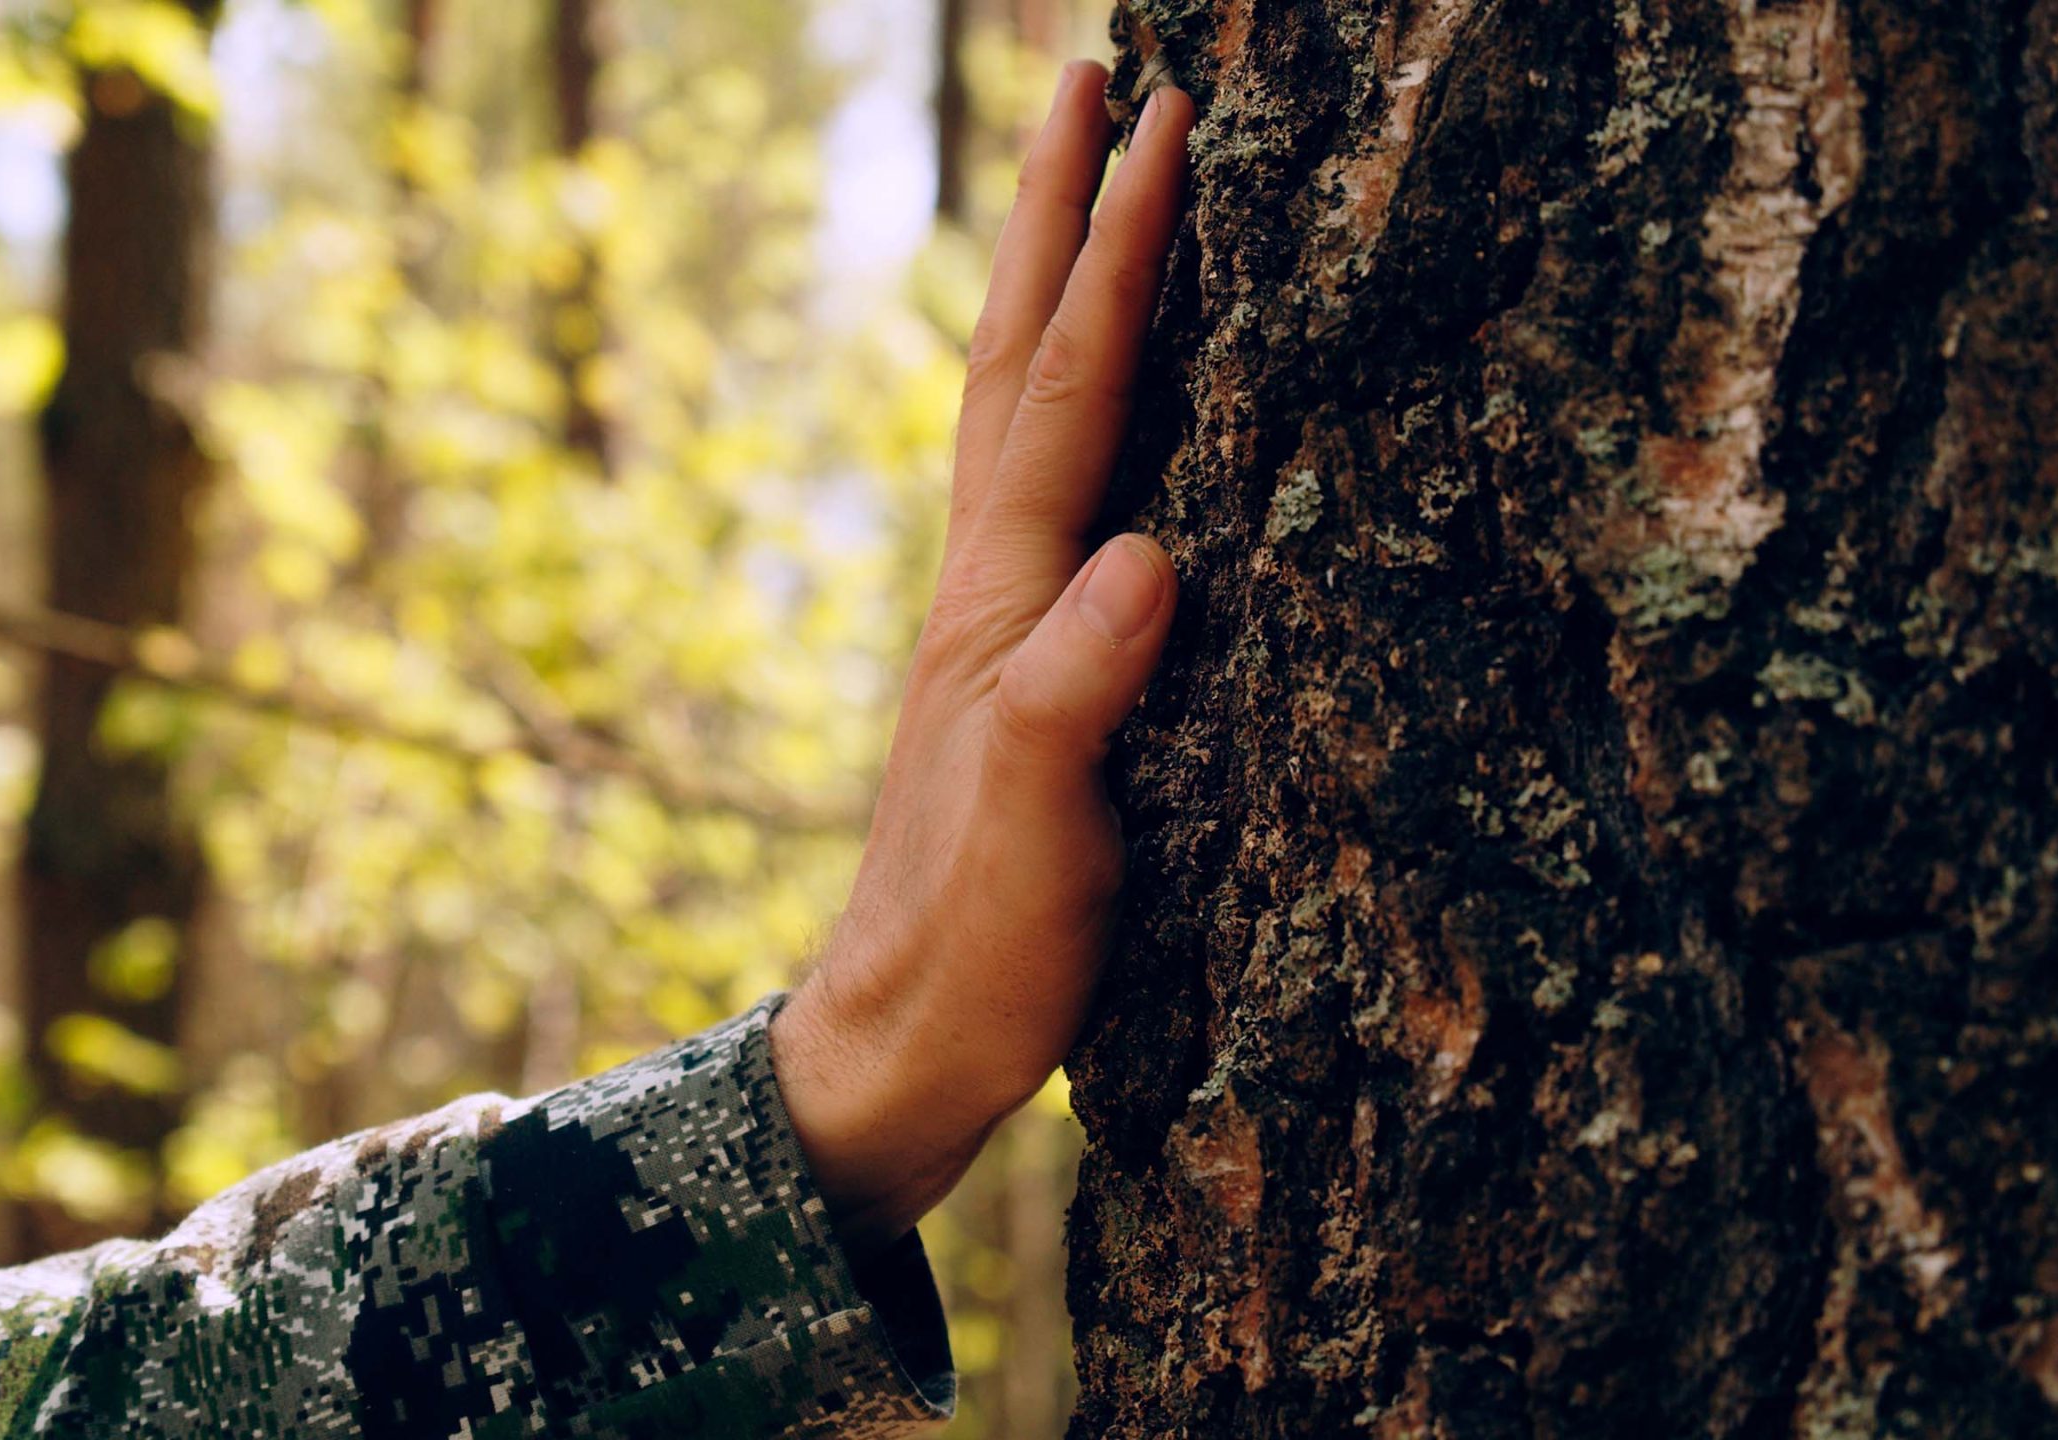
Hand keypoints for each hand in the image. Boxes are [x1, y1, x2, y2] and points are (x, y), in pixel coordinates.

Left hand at [773, 67, 1193, 1251]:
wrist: (899, 1039)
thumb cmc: (975, 942)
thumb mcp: (1036, 827)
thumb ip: (1082, 693)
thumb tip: (1151, 557)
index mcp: (1003, 597)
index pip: (1068, 393)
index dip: (1115, 258)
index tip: (1159, 120)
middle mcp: (993, 580)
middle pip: (1018, 357)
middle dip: (1054, 213)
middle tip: (1087, 76)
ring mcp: (1000, 616)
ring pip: (1022, 408)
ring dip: (1052, 282)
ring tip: (1086, 184)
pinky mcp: (1022, 664)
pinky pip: (1050, 485)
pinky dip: (1073, 397)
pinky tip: (1098, 393)